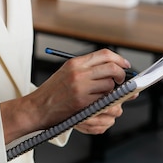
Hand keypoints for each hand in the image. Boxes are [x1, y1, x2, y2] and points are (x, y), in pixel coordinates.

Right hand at [0, 48, 132, 143]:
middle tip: (123, 83)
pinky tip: (103, 106)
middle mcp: (79, 72)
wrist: (37, 108)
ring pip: (111, 86)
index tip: (125, 66)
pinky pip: (105, 101)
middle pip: (112, 68)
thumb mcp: (67, 73)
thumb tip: (113, 70)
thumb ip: (87, 69)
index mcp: (75, 63)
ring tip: (109, 97)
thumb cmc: (52, 92)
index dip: (119, 60)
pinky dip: (108, 104)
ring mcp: (81, 87)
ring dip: (115, 93)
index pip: (105, 55)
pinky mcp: (82, 102)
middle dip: (122, 76)